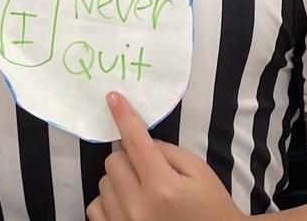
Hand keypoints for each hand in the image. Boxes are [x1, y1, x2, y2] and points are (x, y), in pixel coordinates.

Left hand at [86, 92, 241, 220]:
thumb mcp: (199, 172)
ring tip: (143, 192)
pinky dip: (108, 200)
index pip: (135, 142)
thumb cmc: (210, 208)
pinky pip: (95, 207)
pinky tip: (128, 204)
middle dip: (129, 158)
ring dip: (120, 180)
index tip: (113, 98)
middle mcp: (139, 208)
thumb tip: (136, 140)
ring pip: (103, 182)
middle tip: (149, 169)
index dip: (124, 117)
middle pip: (114, 160)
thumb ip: (167, 151)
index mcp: (163, 188)